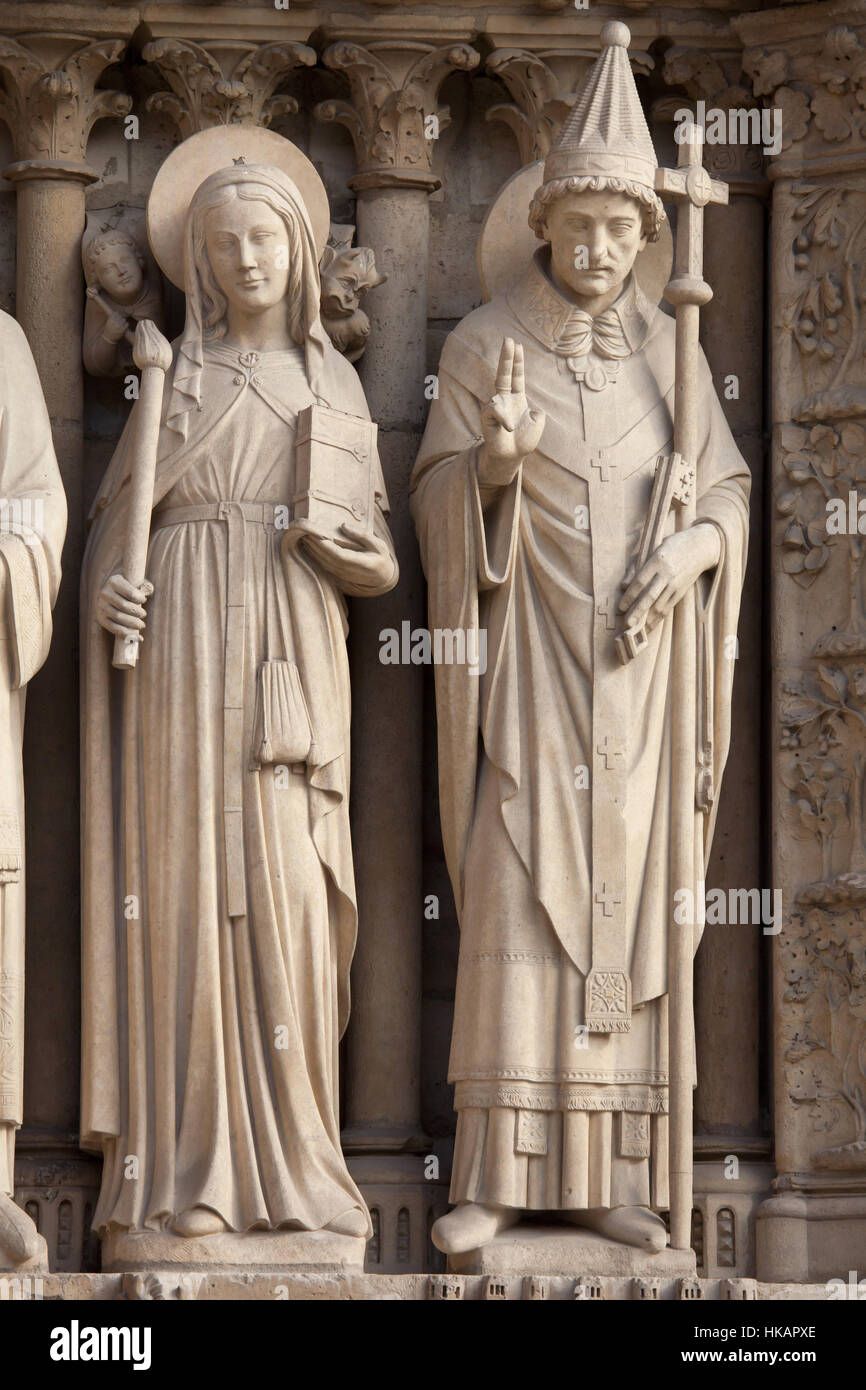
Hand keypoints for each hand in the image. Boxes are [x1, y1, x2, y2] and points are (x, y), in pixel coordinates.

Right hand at [97, 573, 152, 641]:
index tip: (144, 600)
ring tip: (141, 625)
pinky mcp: (100, 618)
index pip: (130, 593)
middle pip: (124, 605)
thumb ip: (143, 585)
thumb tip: (148, 590)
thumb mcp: (134, 581)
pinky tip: (138, 637)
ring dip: (133, 623)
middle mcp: (104, 592)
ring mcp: (100, 606)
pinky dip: (127, 634)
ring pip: (118, 617)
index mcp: (113, 581)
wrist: (112, 592)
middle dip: (137, 612)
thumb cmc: (128, 587)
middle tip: (144, 614)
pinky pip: (114, 628)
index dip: (139, 598)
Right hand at [100, 304, 132, 343]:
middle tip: (119, 322)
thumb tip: (117, 312)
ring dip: (123, 322)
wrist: (108, 338)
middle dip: (120, 319)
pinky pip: (127, 324)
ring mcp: (119, 325)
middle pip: (121, 316)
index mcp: (110, 318)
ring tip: (121, 325)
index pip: (116, 313)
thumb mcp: (108, 321)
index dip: (117, 315)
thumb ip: (112, 317)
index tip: (117, 318)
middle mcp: (114, 321)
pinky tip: (124, 327)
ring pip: (124, 320)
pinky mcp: (123, 329)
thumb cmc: (108, 329)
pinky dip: (126, 325)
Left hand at [286, 519, 396, 590]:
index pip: (339, 555)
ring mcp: (343, 577)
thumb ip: (361, 535)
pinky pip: (324, 566)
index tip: (315, 535)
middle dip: (314, 545)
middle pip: (327, 559)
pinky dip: (315, 556)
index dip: (325, 547)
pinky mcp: (338, 578)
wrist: (382, 578)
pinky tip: (309, 547)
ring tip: (304, 537)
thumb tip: (343, 526)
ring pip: (323, 563)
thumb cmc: (381, 558)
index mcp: (361, 563)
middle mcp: (349, 572)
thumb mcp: (378, 544)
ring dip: (312, 550)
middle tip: (304, 531)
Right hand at [477, 337, 544, 488]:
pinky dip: (504, 418)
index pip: (517, 376)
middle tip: (508, 339)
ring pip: (499, 396)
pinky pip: (495, 410)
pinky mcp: (487, 417)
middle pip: (504, 374)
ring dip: (508, 412)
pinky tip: (508, 428)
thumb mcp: (538, 423)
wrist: (513, 457)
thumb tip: (534, 409)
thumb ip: (538, 411)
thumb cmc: (524, 442)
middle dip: (506, 357)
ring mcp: (496, 408)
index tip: (517, 344)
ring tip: (511, 429)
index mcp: (517, 399)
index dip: (517, 361)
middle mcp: (505, 400)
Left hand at [618, 523, 720, 634]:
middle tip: (627, 624)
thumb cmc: (673, 545)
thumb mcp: (653, 549)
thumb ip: (637, 567)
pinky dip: (658, 618)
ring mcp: (676, 584)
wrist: (701, 547)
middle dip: (638, 611)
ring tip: (637, 630)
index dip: (630, 596)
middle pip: (650, 596)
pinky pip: (668, 608)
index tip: (620, 607)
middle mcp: (667, 573)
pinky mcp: (681, 592)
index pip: (641, 581)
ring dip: (647, 620)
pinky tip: (649, 626)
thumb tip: (623, 586)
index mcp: (658, 560)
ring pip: (660, 605)